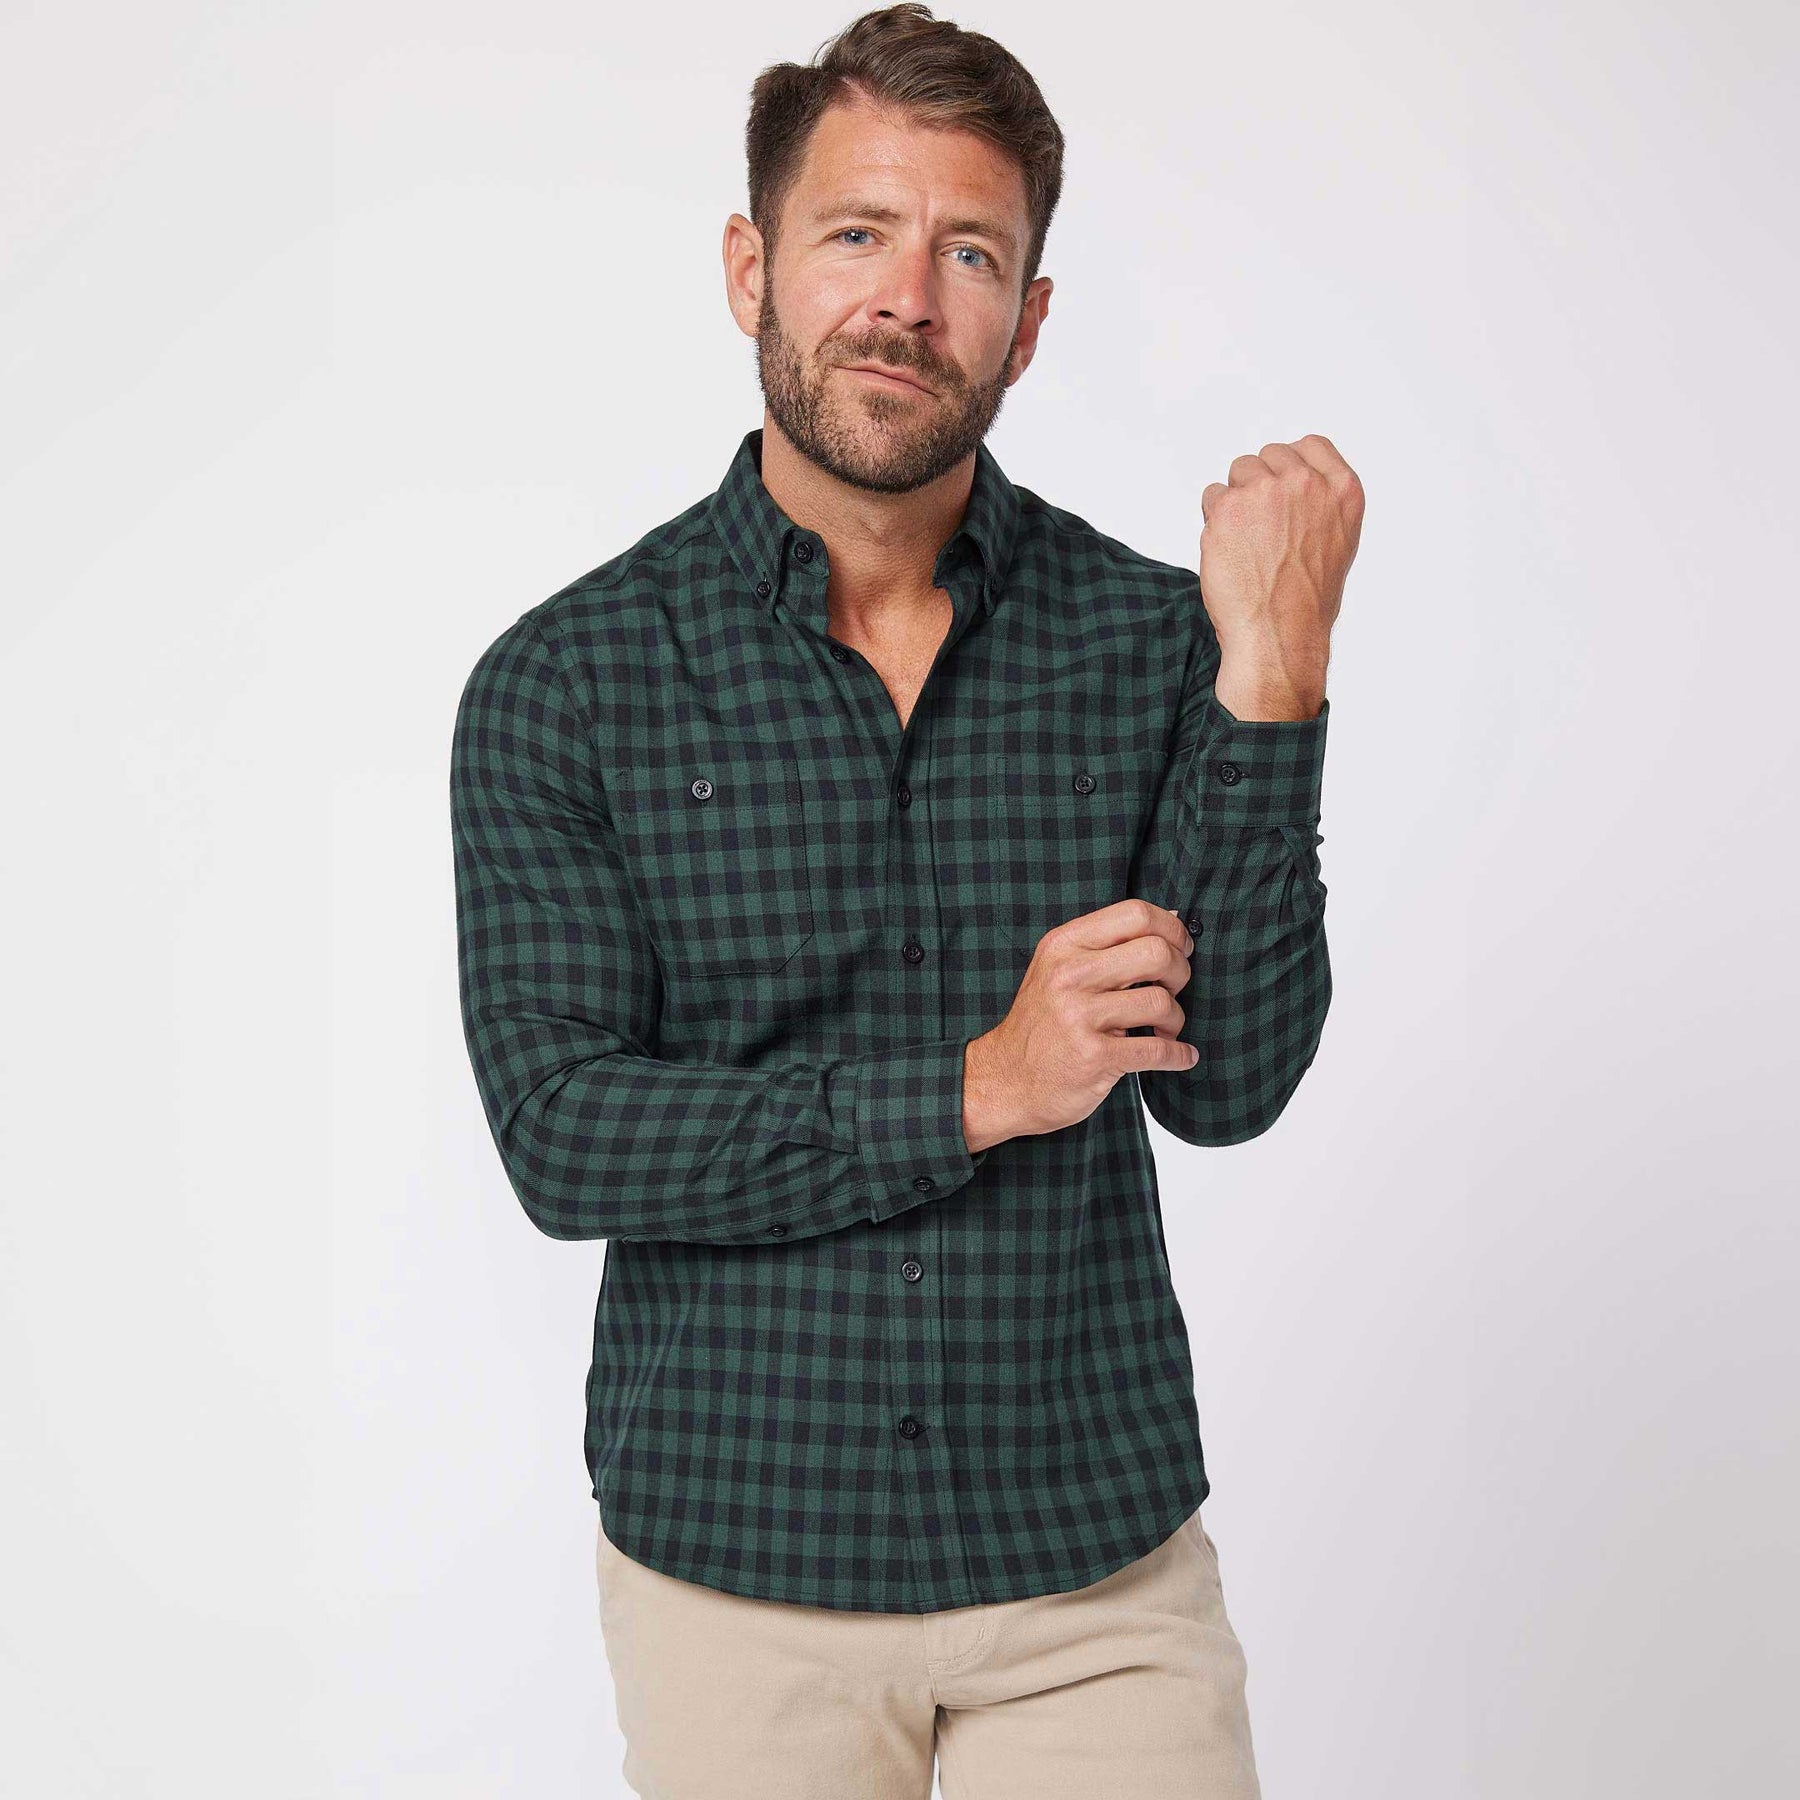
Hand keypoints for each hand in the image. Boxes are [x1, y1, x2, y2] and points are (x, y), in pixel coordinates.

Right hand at [964, 901, 1197, 1147]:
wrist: (1004, 1081)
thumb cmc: (1041, 1025)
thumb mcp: (1058, 970)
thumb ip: (1106, 945)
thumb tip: (1171, 916)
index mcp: (1064, 945)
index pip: (1134, 914)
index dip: (1171, 929)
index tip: (1181, 947)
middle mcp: (1069, 975)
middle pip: (1156, 953)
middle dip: (1180, 973)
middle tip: (1175, 989)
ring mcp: (1079, 1017)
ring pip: (1161, 1002)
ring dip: (1175, 1019)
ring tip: (1165, 1029)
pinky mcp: (1094, 1057)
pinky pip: (1158, 1050)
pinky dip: (1179, 1055)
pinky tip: (1181, 1056)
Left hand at [1199, 435, 1361, 719]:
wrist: (1279, 635)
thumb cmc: (1306, 603)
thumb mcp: (1338, 543)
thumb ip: (1322, 504)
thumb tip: (1295, 484)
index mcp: (1342, 491)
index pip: (1310, 446)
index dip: (1289, 465)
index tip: (1281, 487)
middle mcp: (1307, 484)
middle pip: (1270, 456)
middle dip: (1260, 484)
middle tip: (1261, 528)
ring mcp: (1266, 491)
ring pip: (1239, 471)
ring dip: (1235, 500)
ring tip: (1246, 542)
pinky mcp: (1229, 507)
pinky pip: (1212, 496)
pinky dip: (1214, 520)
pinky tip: (1229, 550)